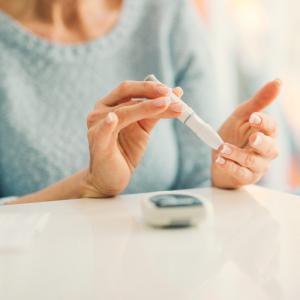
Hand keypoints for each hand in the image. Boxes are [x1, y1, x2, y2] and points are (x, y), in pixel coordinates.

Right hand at [82, 80, 183, 197]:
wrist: (110, 179)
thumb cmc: (125, 152)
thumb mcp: (143, 129)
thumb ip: (155, 113)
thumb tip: (176, 94)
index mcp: (110, 105)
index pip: (130, 89)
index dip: (150, 87)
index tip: (171, 91)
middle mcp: (101, 111)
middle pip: (126, 93)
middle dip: (149, 91)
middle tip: (169, 94)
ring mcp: (97, 126)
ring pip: (123, 112)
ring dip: (146, 107)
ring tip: (166, 105)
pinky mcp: (97, 142)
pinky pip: (103, 131)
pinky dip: (108, 124)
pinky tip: (113, 119)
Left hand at [212, 79, 280, 188]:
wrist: (219, 156)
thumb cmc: (233, 135)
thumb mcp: (242, 116)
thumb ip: (258, 102)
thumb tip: (278, 81)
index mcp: (266, 133)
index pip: (271, 128)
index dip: (264, 122)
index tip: (253, 117)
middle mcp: (266, 151)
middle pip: (270, 148)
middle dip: (261, 143)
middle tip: (252, 138)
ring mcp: (257, 166)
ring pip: (253, 162)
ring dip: (237, 154)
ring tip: (222, 148)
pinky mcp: (245, 176)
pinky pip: (240, 173)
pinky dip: (229, 166)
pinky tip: (219, 160)